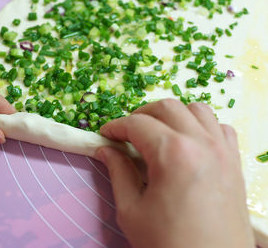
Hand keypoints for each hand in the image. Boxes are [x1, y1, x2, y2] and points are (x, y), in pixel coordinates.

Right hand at [97, 99, 253, 247]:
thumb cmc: (169, 245)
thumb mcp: (132, 211)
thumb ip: (118, 172)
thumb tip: (106, 150)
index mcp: (172, 154)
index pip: (137, 124)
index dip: (116, 126)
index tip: (105, 135)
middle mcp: (201, 143)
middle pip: (166, 107)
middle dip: (141, 114)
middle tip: (126, 133)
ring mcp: (222, 151)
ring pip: (196, 109)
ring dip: (172, 115)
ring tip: (157, 134)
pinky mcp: (234, 162)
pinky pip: (219, 127)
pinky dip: (200, 126)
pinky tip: (188, 143)